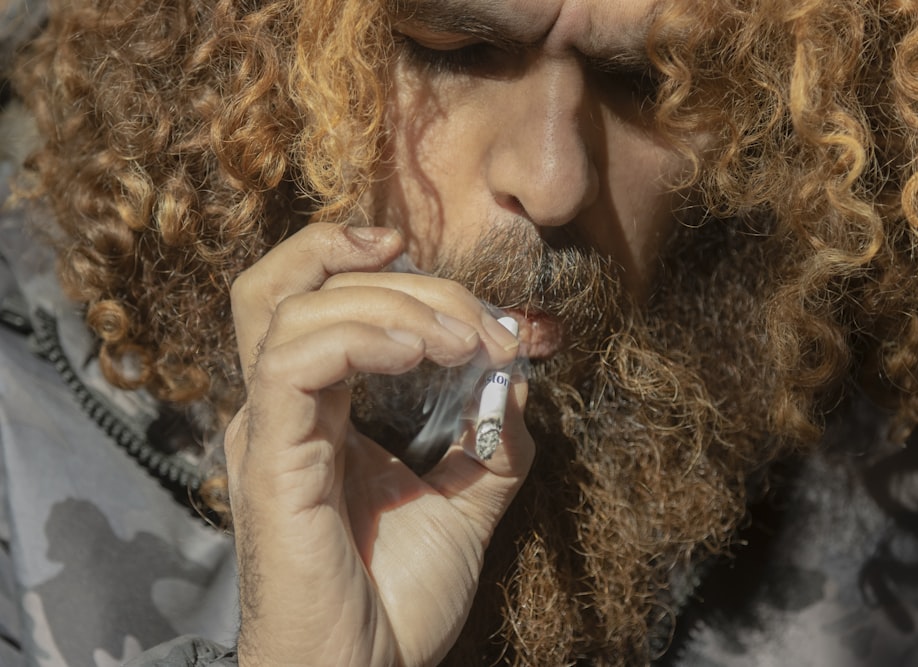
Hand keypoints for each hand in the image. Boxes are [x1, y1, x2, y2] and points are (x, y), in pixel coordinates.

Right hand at [223, 223, 533, 666]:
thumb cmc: (397, 605)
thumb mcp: (465, 507)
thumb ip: (490, 443)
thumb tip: (516, 377)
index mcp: (317, 411)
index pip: (320, 297)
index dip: (393, 275)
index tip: (475, 303)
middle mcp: (282, 409)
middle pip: (305, 283)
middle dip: (407, 283)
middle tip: (480, 325)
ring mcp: (269, 430)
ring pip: (295, 306)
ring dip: (393, 305)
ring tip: (459, 343)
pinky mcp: (270, 461)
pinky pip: (294, 362)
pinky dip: (361, 336)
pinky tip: (420, 355)